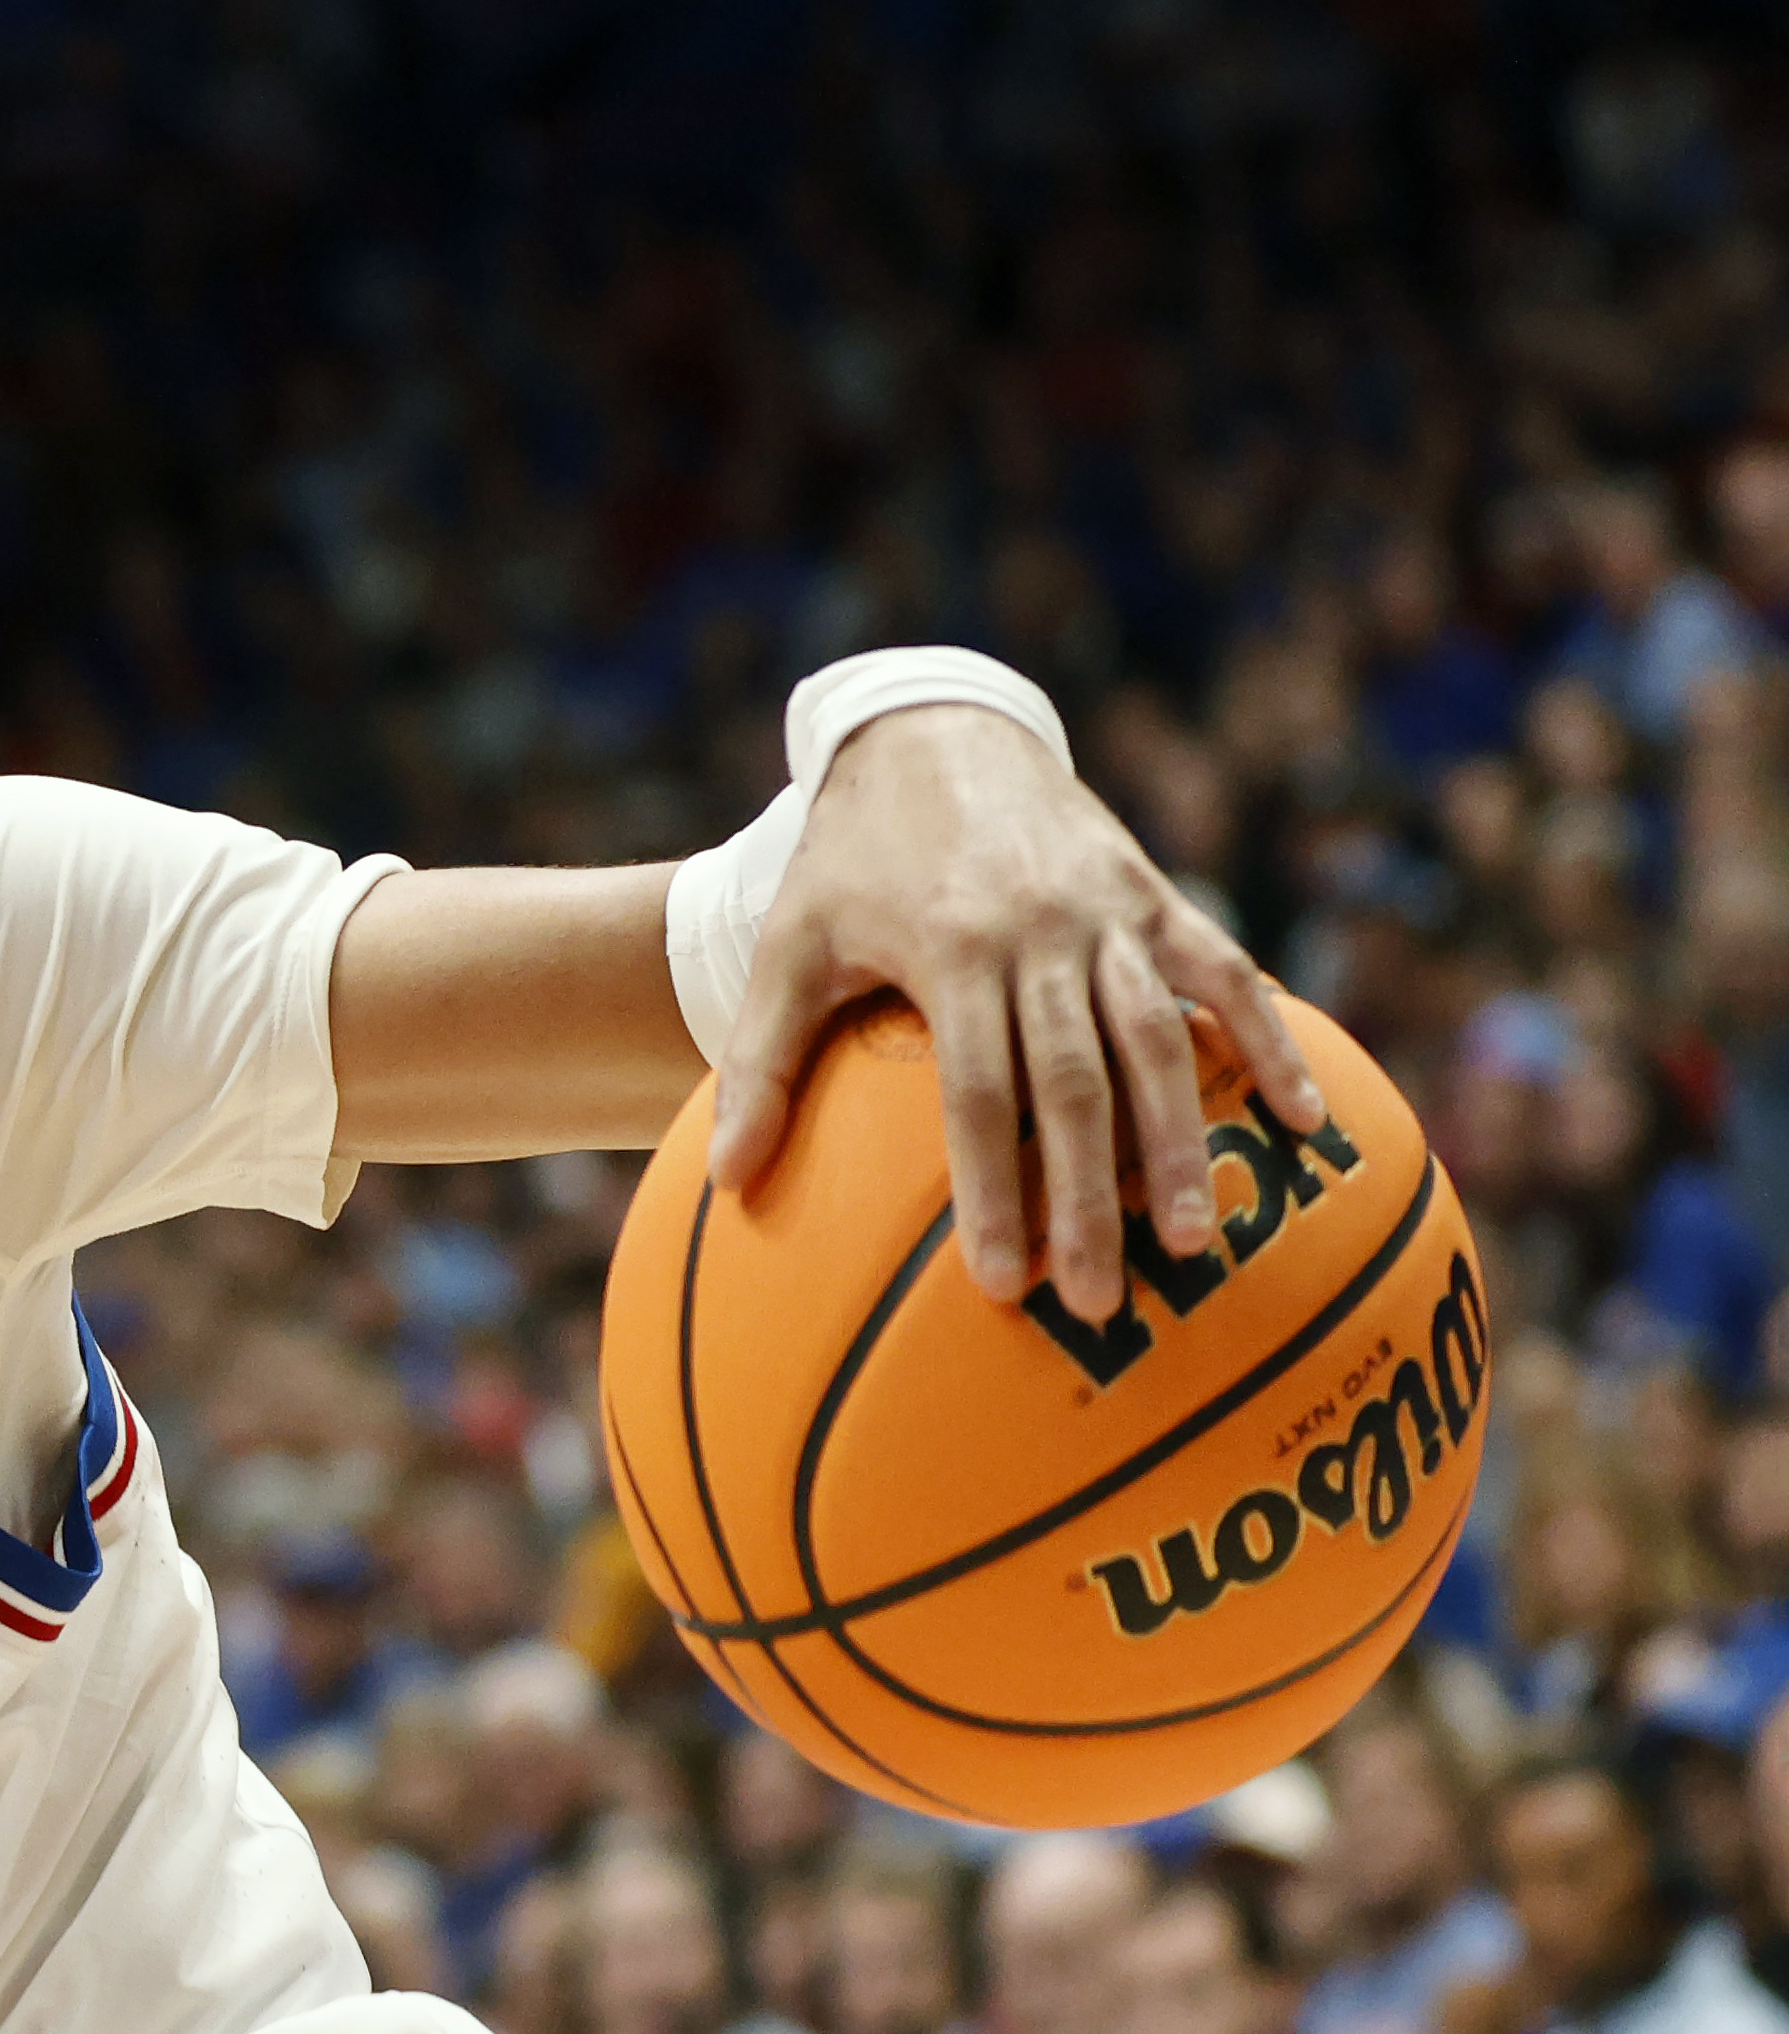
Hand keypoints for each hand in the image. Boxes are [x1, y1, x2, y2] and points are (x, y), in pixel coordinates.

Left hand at [709, 702, 1325, 1324]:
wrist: (936, 731)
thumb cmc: (851, 859)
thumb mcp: (790, 945)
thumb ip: (761, 1062)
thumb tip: (726, 1181)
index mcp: (952, 949)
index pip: (979, 1093)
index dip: (992, 1189)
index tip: (998, 1282)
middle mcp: (1042, 933)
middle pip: (1077, 1085)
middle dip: (1090, 1198)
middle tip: (1098, 1302)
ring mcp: (1110, 914)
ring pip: (1160, 1042)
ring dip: (1181, 1144)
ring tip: (1192, 1242)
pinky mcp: (1156, 897)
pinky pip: (1227, 976)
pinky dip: (1271, 1044)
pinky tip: (1306, 1121)